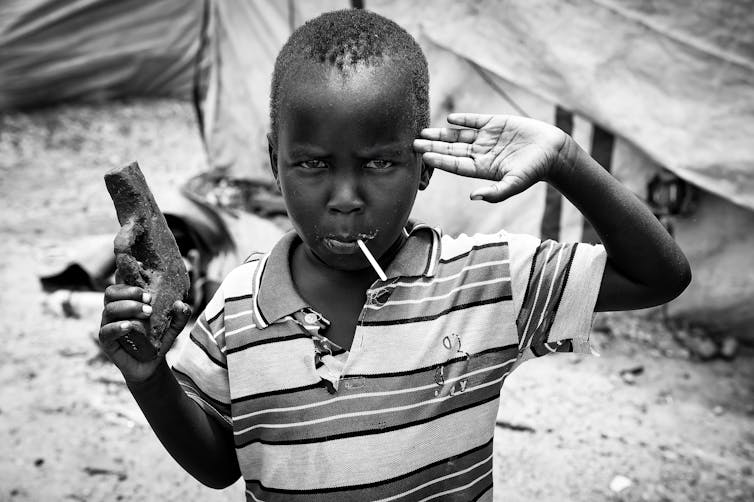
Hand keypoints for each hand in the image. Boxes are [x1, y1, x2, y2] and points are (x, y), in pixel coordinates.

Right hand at [99, 285, 190, 383]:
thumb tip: (180, 304)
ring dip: (128, 308)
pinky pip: (105, 331)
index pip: (120, 285)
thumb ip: (180, 315)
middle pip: (110, 293)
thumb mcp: (173, 327)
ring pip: (109, 310)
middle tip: (149, 302)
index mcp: (126, 302)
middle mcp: (114, 311)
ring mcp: (108, 326)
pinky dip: (116, 327)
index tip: (149, 294)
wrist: (151, 365)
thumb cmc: (157, 340)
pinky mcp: (106, 342)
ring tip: (146, 313)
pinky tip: (129, 326)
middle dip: (130, 293)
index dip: (130, 284)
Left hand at [413, 113, 568, 202]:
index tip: (425, 157)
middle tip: (414, 144)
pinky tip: (450, 119)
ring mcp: (487, 138)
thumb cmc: (534, 171)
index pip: (456, 165)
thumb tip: (473, 198)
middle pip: (452, 150)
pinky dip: (463, 120)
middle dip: (433, 147)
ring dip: (441, 134)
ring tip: (424, 132)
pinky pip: (475, 121)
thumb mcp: (514, 184)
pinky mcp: (495, 123)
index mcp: (482, 169)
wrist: (553, 151)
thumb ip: (495, 193)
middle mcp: (481, 153)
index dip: (440, 160)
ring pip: (459, 136)